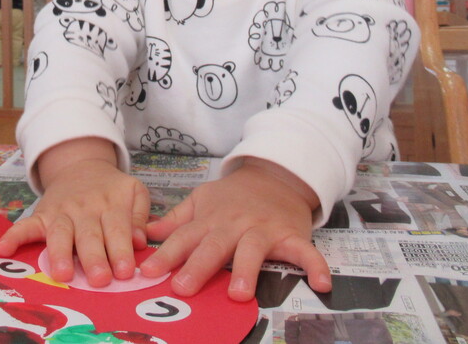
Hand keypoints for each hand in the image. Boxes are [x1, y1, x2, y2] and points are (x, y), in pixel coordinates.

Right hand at [0, 138, 149, 286]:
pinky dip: (13, 236)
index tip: (126, 272)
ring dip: (61, 254)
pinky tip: (2, 249)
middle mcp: (85, 208)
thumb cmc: (111, 189)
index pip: (117, 228)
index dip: (121, 250)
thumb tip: (139, 241)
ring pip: (60, 234)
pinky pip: (25, 225)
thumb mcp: (134, 191)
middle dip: (94, 258)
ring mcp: (61, 212)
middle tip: (99, 280)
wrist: (81, 165)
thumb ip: (140, 215)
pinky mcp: (41, 215)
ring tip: (64, 275)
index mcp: (111, 204)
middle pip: (89, 235)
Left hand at [140, 158, 331, 299]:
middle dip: (198, 267)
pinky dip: (315, 266)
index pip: (184, 238)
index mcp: (210, 219)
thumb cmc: (233, 195)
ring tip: (238, 293)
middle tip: (182, 288)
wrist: (275, 175)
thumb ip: (175, 220)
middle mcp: (234, 225)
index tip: (148, 272)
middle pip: (214, 246)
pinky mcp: (291, 235)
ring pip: (253, 249)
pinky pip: (305, 252)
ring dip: (246, 270)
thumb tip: (146, 233)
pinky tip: (321, 284)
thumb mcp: (201, 200)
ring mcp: (264, 230)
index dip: (166, 255)